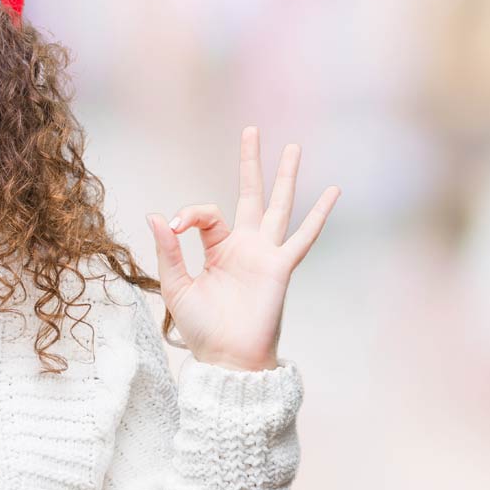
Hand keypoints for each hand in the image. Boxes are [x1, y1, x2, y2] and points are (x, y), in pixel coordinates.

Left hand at [145, 126, 339, 370]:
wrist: (227, 359)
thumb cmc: (202, 329)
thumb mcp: (175, 286)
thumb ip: (167, 251)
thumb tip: (156, 215)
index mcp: (217, 249)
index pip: (205, 214)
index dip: (187, 213)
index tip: (173, 227)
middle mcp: (244, 246)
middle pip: (250, 195)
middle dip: (250, 163)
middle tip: (251, 130)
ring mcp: (265, 254)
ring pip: (278, 206)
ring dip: (286, 177)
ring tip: (293, 147)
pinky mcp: (280, 268)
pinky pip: (303, 237)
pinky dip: (318, 215)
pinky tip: (333, 192)